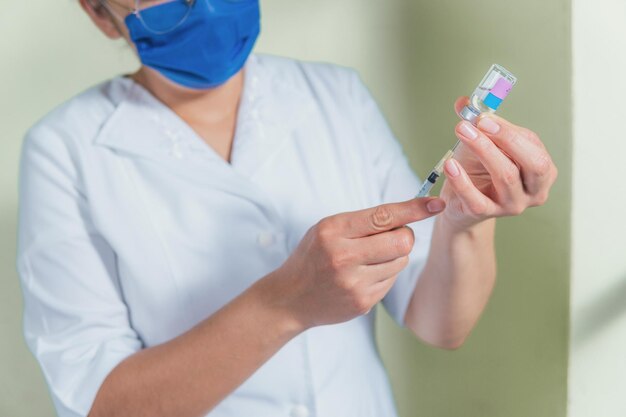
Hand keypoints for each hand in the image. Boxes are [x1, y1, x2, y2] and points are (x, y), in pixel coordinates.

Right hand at [270, 196, 445, 329]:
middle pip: (402, 242)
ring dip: (394, 255)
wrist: (290, 298)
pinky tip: (363, 275)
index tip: (436, 203)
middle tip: (391, 236)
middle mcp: (343, 257)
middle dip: (404, 236)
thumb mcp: (326, 229)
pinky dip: (385, 274)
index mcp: (333, 231)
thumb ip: (362, 223)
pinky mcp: (363, 302)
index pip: (383, 216)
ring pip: (401, 261)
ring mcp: (354, 283)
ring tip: (370, 257)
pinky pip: (392, 281)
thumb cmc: (313, 256)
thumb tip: (408, 215)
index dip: (414, 209)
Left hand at [438, 96, 557, 230]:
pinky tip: (450, 165)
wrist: (460, 204)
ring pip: (506, 176)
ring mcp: (512, 205)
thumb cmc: (478, 170)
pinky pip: (476, 199)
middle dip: (507, 138)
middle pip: (534, 163)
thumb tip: (463, 102)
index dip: (509, 129)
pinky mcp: (486, 214)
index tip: (485, 116)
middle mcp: (534, 190)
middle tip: (479, 123)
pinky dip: (462, 181)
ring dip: (483, 150)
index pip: (532, 145)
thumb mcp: (482, 143)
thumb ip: (476, 122)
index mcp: (542, 169)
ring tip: (462, 132)